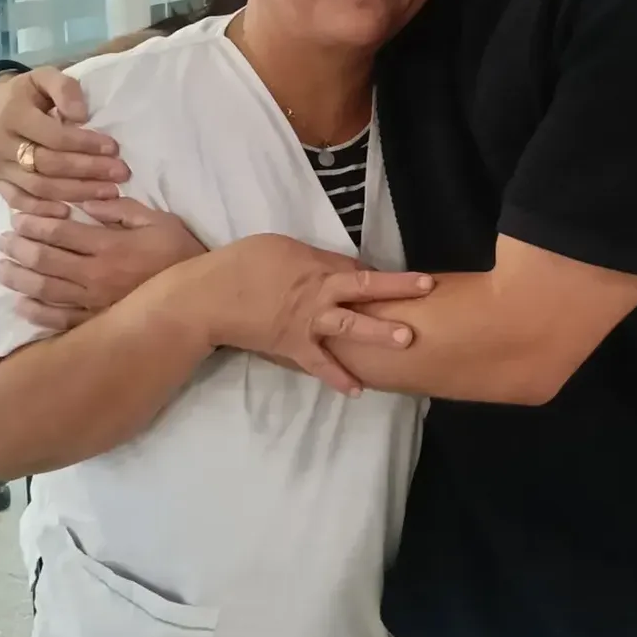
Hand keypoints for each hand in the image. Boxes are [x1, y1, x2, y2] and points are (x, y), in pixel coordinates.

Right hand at [0, 68, 129, 216]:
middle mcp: (0, 144)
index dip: (86, 144)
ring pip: (38, 187)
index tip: (114, 148)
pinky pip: (18, 201)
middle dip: (88, 171)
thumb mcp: (44, 77)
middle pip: (49, 164)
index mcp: (13, 115)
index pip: (54, 136)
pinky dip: (43, 210)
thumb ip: (64, 88)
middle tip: (120, 174)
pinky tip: (70, 213)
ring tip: (108, 193)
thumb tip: (81, 115)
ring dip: (76, 192)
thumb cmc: (27, 92)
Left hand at [0, 199, 204, 329]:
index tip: (18, 219)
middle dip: (20, 248)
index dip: (35, 224)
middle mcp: (95, 274)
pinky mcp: (98, 321)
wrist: (199, 295)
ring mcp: (94, 301)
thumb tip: (88, 205)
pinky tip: (21, 304)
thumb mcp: (158, 220)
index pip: (61, 233)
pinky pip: (61, 320)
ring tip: (1, 269)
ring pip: (46, 290)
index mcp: (109, 245)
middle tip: (3, 240)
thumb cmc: (180, 252)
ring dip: (20, 278)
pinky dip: (38, 313)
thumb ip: (122, 211)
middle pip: (46, 260)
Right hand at [201, 234, 434, 396]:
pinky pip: (320, 365)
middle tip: (427, 288)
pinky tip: (358, 390)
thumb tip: (334, 267)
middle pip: (365, 287)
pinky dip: (338, 377)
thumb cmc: (242, 264)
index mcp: (316, 266)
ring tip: (406, 339)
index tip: (400, 279)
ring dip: (378, 332)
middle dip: (398, 288)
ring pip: (350, 326)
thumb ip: (312, 257)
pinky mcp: (293, 348)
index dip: (379, 274)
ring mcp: (308, 323)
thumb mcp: (280, 246)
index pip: (357, 267)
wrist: (209, 298)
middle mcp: (319, 294)